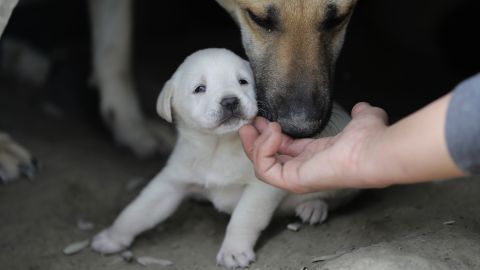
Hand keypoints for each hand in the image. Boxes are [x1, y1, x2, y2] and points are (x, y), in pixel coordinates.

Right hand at [239, 102, 390, 193]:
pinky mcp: (292, 180)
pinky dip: (263, 149)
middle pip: (267, 159)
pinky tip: (273, 131)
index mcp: (315, 156)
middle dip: (254, 141)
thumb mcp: (362, 119)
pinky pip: (265, 168)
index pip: (283, 149)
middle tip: (248, 124)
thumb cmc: (370, 139)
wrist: (373, 150)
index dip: (269, 134)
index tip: (261, 119)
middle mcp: (303, 168)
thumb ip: (360, 113)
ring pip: (261, 166)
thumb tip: (362, 107)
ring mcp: (297, 177)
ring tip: (258, 125)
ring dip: (255, 144)